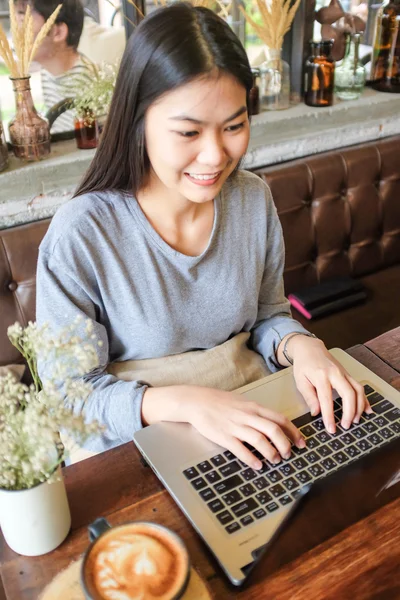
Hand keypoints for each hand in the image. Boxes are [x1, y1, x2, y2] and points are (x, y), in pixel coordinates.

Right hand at [142, 385, 305, 468]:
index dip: (293, 432)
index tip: (301, 443)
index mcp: (254, 407)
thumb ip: (257, 413)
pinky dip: (251, 459)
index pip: (280, 419)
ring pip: (260, 440)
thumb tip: (274, 424)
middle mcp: (247, 416)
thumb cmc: (220, 402)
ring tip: (275, 461)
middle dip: (285, 444)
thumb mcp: (242, 402)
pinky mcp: (224, 436)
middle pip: (273, 430)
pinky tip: (258, 465)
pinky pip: (241, 449)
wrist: (197, 401)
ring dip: (271, 453)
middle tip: (289, 455)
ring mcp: (236, 426)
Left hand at [286, 335, 372, 433]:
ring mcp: (344, 373)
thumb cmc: (304, 364)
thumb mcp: (300, 380)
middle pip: (348, 394)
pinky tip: (366, 410)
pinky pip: (359, 387)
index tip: (331, 428)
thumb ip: (309, 397)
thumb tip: (316, 413)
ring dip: (359, 407)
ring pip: (358, 390)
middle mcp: (335, 373)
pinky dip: (364, 399)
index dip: (329, 416)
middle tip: (346, 426)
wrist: (310, 348)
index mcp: (321, 376)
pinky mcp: (348, 374)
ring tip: (355, 420)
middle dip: (349, 412)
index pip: (326, 400)